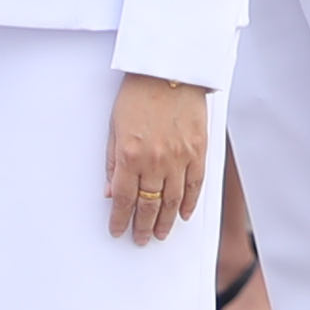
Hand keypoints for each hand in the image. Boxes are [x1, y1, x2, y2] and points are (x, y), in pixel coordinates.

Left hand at [103, 74, 211, 244]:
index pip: (124, 199)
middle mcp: (155, 161)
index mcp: (130, 155)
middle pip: (149, 205)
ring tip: (160, 234)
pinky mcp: (198, 151)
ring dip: (165, 221)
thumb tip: (111, 191)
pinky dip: (189, 203)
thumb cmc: (139, 93)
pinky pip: (195, 185)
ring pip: (173, 201)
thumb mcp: (115, 127)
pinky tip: (184, 215)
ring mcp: (179, 157)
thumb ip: (113, 162)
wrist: (170, 70)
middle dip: (142, 226)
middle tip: (140, 239)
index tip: (118, 231)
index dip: (120, 219)